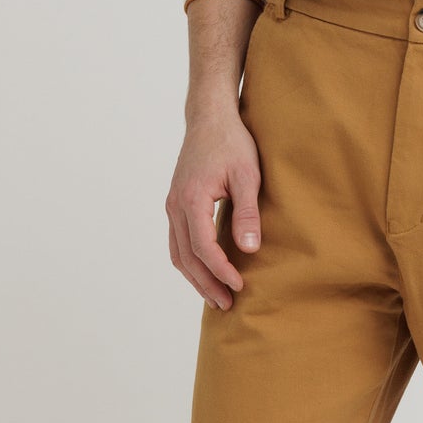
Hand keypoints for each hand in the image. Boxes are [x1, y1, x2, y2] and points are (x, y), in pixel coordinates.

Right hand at [166, 107, 262, 309]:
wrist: (210, 118)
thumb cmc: (232, 143)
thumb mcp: (247, 176)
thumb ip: (247, 213)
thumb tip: (250, 249)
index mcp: (191, 199)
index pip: (204, 248)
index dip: (221, 271)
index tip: (240, 286)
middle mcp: (175, 205)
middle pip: (187, 257)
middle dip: (206, 284)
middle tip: (227, 305)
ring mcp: (172, 205)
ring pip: (178, 253)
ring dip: (195, 278)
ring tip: (215, 297)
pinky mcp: (176, 203)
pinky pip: (178, 242)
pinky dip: (189, 262)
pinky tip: (205, 273)